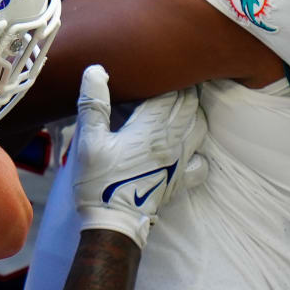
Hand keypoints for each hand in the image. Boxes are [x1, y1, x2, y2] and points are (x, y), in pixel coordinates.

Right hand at [72, 65, 205, 248]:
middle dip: (185, 89)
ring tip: (183, 104)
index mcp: (151, 129)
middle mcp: (172, 142)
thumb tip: (96, 71)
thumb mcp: (88, 141)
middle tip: (175, 77)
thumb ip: (94, 105)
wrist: (113, 223)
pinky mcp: (180, 181)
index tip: (163, 66)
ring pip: (200, 128)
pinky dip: (200, 149)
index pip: (171, 93)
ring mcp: (180, 163)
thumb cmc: (98, 182)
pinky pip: (201, 162)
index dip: (169, 76)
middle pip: (189, 107)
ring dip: (194, 112)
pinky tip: (189, 146)